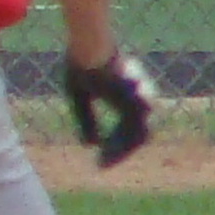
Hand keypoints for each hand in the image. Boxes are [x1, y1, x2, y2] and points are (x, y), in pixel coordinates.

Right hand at [63, 49, 156, 168]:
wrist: (90, 50)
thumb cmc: (82, 65)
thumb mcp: (79, 98)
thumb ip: (86, 120)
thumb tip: (90, 144)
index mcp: (124, 99)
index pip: (126, 129)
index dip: (115, 144)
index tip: (100, 157)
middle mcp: (134, 103)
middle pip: (132, 136)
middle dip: (118, 151)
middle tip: (102, 164)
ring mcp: (135, 104)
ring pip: (132, 138)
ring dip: (119, 152)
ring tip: (103, 163)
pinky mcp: (132, 106)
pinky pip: (128, 135)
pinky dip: (118, 146)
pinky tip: (104, 154)